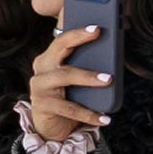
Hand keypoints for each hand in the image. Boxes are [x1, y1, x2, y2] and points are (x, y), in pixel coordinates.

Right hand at [26, 23, 111, 148]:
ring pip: (65, 77)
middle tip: (99, 34)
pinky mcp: (42, 105)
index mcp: (49, 58)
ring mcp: (40, 86)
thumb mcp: (76, 79)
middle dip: (79, 40)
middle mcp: (42, 69)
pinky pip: (69, 108)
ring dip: (88, 77)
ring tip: (108, 80)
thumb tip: (112, 51)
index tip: (97, 28)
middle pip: (59, 49)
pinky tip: (104, 118)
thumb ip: (86, 64)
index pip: (62, 40)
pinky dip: (89, 114)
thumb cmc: (68, 97)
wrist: (52, 125)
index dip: (78, 32)